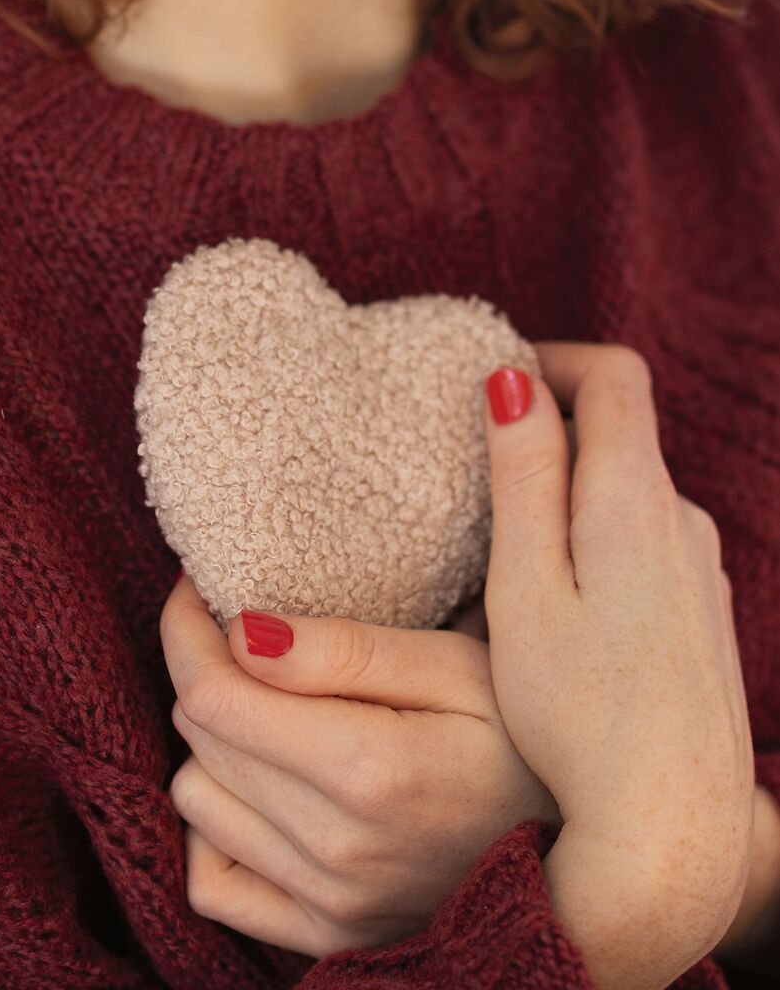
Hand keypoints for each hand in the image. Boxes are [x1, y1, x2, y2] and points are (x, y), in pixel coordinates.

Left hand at [161, 582, 558, 956]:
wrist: (575, 843)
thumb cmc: (519, 737)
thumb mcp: (453, 668)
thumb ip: (346, 652)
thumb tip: (241, 635)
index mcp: (368, 770)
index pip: (214, 695)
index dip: (186, 630)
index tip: (195, 591)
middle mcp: (337, 849)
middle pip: (201, 741)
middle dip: (206, 670)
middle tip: (246, 637)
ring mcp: (328, 904)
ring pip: (196, 803)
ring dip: (213, 746)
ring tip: (268, 713)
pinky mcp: (327, 936)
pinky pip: (215, 885)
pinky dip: (215, 830)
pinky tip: (258, 794)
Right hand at [481, 344, 754, 989]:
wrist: (671, 822)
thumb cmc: (579, 714)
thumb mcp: (525, 587)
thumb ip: (524, 477)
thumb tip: (515, 380)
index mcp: (633, 501)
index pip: (614, 376)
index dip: (555, 358)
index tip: (497, 377)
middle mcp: (681, 520)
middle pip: (623, 426)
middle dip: (555, 417)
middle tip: (483, 450)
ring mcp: (698, 564)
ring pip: (632, 482)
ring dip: (574, 477)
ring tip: (510, 523)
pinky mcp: (699, 605)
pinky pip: (646, 532)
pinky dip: (598, 525)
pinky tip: (562, 583)